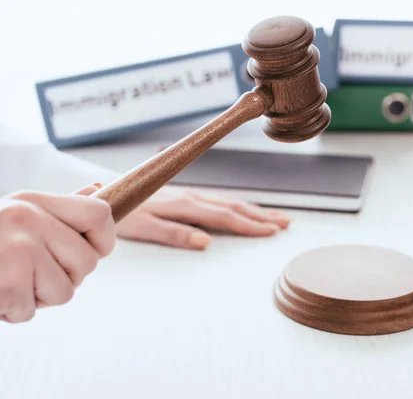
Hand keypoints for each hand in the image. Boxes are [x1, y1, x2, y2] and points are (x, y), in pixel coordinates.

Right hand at [0, 184, 114, 322]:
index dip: (104, 240)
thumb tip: (97, 191)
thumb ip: (59, 208)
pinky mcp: (6, 282)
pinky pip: (31, 310)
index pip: (100, 215)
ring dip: (38, 297)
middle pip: (88, 263)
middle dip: (65, 277)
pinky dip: (11, 311)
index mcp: (35, 201)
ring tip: (9, 282)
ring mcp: (17, 249)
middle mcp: (29, 219)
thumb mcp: (17, 214)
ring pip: (65, 292)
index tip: (91, 250)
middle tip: (32, 273)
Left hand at [115, 186, 290, 248]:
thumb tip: (206, 242)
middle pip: (233, 207)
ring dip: (254, 210)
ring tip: (275, 217)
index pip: (224, 216)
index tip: (272, 231)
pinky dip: (238, 206)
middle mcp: (191, 197)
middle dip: (261, 216)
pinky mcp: (185, 196)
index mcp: (184, 205)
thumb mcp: (142, 228)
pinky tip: (245, 210)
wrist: (105, 193)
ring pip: (228, 202)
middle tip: (286, 224)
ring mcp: (189, 195)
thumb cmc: (122, 213)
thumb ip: (173, 234)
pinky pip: (219, 200)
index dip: (249, 225)